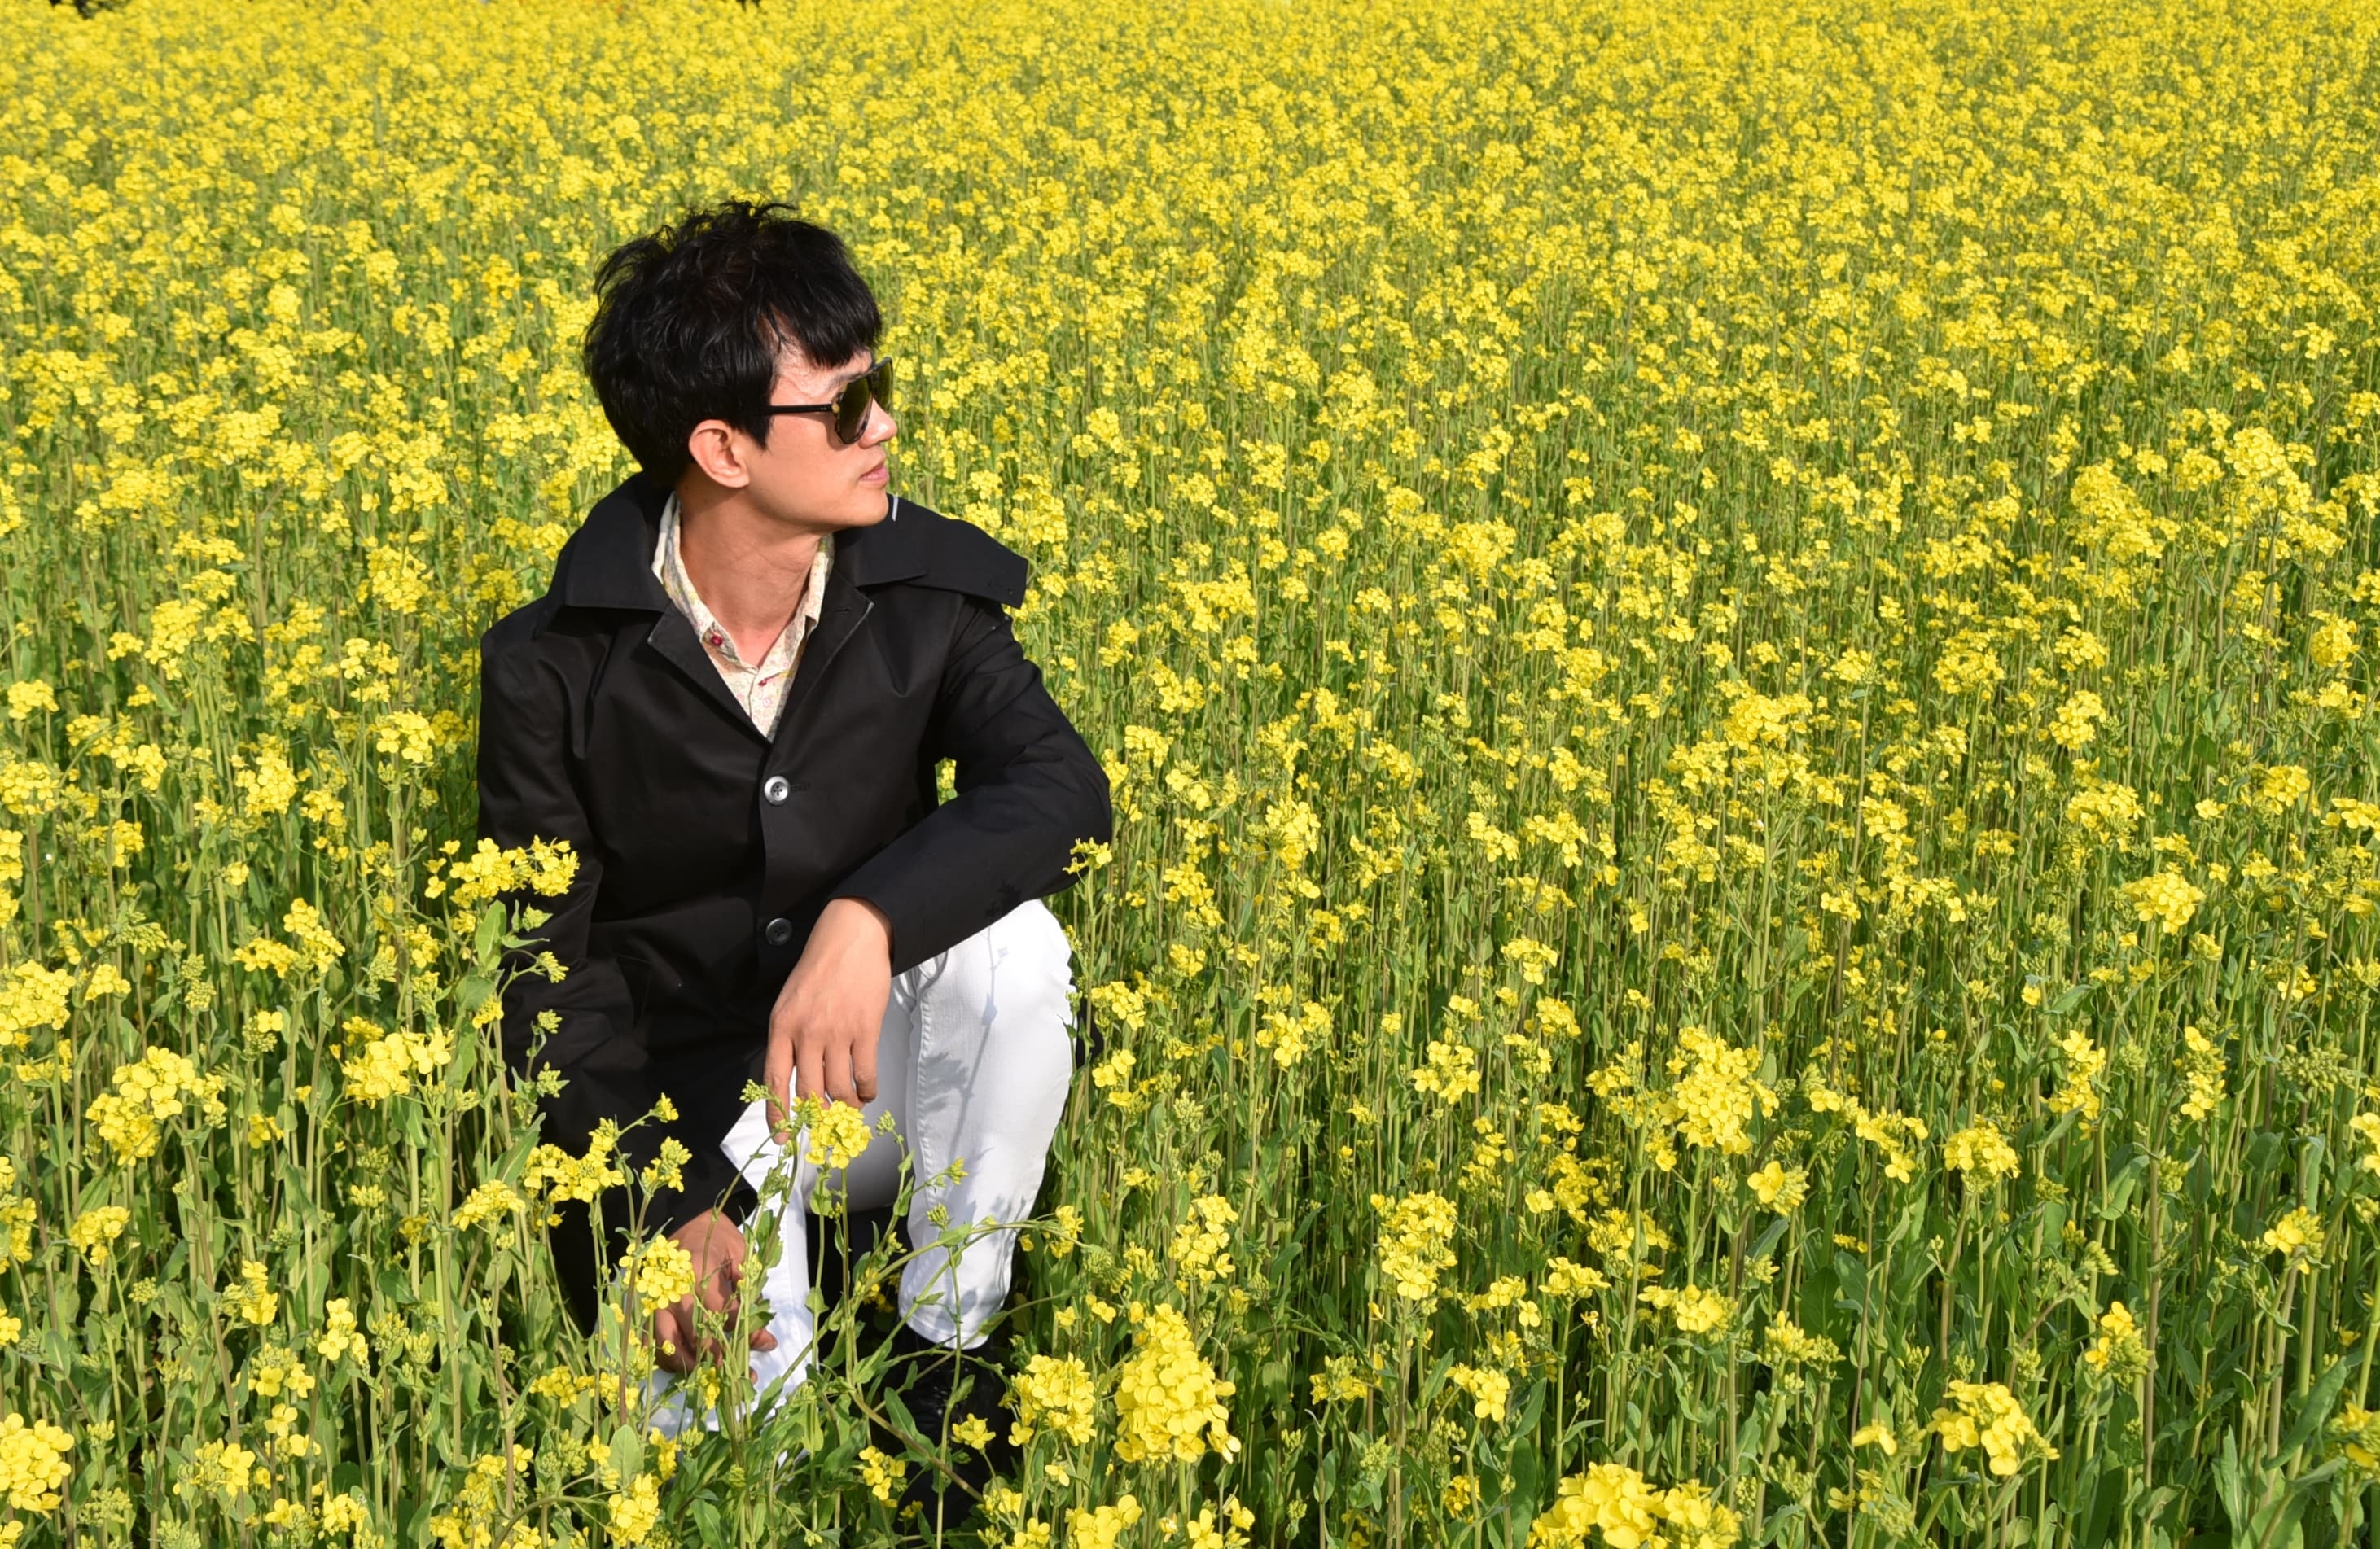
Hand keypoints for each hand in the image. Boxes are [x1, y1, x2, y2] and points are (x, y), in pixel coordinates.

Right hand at [651, 1209, 778, 1375]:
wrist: (685, 1219)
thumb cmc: (716, 1237)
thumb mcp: (739, 1255)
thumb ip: (748, 1293)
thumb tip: (763, 1336)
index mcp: (697, 1274)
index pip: (722, 1316)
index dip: (745, 1333)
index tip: (765, 1344)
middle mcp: (672, 1293)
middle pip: (694, 1337)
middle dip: (719, 1360)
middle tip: (741, 1376)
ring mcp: (654, 1303)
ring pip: (667, 1347)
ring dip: (691, 1366)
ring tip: (715, 1377)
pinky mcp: (645, 1309)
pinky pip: (651, 1343)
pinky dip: (668, 1359)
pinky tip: (689, 1366)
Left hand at [764, 897, 893, 1141]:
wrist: (850, 938)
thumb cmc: (818, 969)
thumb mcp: (789, 1002)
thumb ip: (788, 1038)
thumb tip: (795, 1078)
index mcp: (781, 1027)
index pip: (775, 1081)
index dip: (777, 1115)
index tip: (781, 1137)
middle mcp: (806, 1033)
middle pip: (809, 1092)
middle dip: (817, 1114)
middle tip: (825, 1123)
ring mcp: (837, 1033)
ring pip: (838, 1088)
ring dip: (844, 1105)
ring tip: (849, 1107)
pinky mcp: (865, 1030)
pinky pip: (864, 1074)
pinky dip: (866, 1091)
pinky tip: (866, 1093)